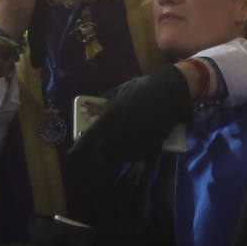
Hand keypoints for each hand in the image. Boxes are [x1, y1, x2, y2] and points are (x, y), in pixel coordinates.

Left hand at [70, 63, 193, 160]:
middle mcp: (120, 132)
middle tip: (107, 149)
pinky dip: (140, 154)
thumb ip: (105, 100)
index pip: (88, 140)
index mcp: (110, 117)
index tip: (74, 156)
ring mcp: (137, 140)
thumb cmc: (145, 87)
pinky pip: (142, 156)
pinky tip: (142, 145)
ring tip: (126, 147)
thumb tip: (89, 109)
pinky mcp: (153, 144)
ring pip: (123, 158)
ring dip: (122, 155)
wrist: (173, 89)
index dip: (79, 150)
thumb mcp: (122, 89)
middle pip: (105, 155)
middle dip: (104, 154)